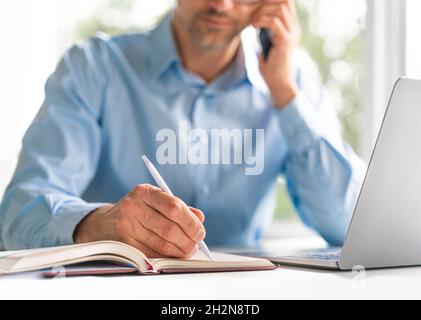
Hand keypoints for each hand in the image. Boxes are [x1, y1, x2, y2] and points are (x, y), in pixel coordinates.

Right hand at [73, 184, 205, 257]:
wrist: (104, 223)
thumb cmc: (138, 210)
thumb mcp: (155, 201)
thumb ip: (178, 207)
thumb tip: (199, 218)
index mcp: (145, 192)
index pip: (174, 207)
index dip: (190, 222)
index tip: (200, 231)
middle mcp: (133, 207)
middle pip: (169, 228)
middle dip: (188, 239)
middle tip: (196, 244)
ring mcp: (127, 226)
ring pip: (162, 244)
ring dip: (180, 250)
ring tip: (187, 250)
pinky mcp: (124, 244)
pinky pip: (153, 253)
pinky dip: (167, 256)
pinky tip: (173, 254)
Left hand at [252, 0, 300, 108]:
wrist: (280, 84)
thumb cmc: (272, 70)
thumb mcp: (267, 50)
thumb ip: (264, 39)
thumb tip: (256, 34)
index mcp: (292, 29)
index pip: (286, 4)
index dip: (272, 1)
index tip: (255, 6)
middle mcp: (294, 29)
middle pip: (284, 2)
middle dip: (266, 3)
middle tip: (251, 10)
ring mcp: (292, 34)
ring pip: (279, 9)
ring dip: (262, 11)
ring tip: (251, 20)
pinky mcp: (285, 41)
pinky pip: (273, 22)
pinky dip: (261, 21)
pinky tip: (253, 26)